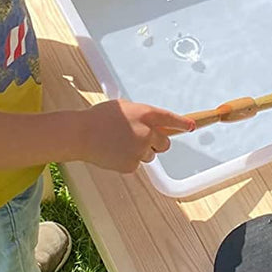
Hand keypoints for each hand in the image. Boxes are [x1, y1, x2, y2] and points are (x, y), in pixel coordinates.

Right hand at [81, 100, 195, 172]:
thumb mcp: (123, 107)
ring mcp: (139, 149)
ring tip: (120, 144)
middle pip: (165, 143)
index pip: (170, 119)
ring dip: (140, 151)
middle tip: (141, 139)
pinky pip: (137, 164)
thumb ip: (141, 114)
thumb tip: (153, 124)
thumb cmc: (99, 118)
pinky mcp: (131, 164)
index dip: (182, 124)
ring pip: (150, 155)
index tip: (191, 127)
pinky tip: (114, 152)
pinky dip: (128, 160)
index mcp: (145, 114)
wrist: (81, 134)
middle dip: (157, 142)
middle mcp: (146, 132)